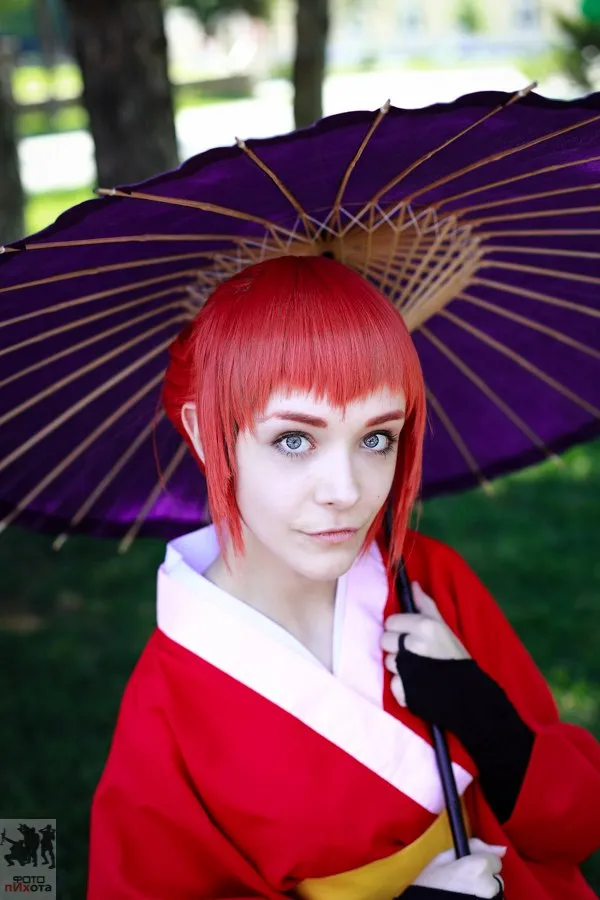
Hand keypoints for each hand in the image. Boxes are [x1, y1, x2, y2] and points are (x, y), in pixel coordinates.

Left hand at [381, 582, 470, 707]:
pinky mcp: (405, 690)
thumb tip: (412, 584)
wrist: (468, 693)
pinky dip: (401, 686)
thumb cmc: (454, 655)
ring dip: (399, 666)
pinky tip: (415, 684)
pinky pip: (392, 683)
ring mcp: (408, 668)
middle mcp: (414, 644)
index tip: (409, 635)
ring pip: (388, 661)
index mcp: (424, 626)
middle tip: (412, 653)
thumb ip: (426, 604)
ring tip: (417, 669)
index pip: (390, 622)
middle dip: (396, 647)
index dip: (398, 628)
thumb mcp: (444, 626)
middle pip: (385, 641)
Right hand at [411, 838, 505, 897]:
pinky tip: (466, 899)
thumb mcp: (442, 858)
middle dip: (483, 878)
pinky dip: (481, 899)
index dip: (481, 862)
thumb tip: (501, 849)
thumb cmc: (429, 885)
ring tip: (463, 894)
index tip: (468, 868)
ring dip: (483, 892)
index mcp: (479, 867)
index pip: (495, 861)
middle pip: (495, 878)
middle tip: (462, 883)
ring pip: (493, 892)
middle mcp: (490, 886)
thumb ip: (474, 847)